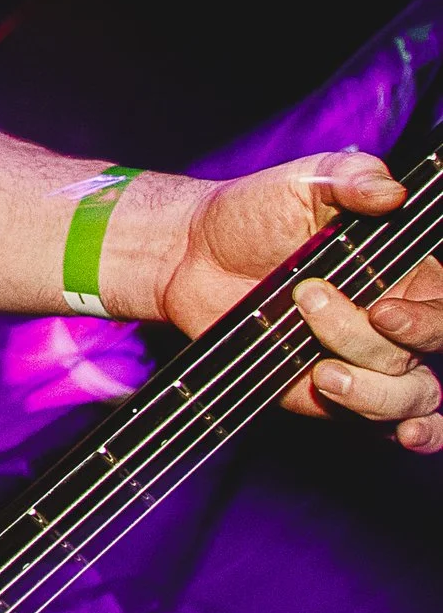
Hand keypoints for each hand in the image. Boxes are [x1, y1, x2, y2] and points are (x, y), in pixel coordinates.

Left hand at [160, 152, 439, 450]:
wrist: (193, 255)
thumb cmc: (253, 213)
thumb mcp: (303, 181)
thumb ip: (350, 178)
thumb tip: (390, 190)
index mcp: (405, 269)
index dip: (430, 319)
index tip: (385, 313)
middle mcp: (398, 317)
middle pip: (429, 349)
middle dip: (371, 340)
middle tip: (311, 302)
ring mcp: (370, 357)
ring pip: (413, 395)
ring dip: (369, 389)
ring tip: (320, 370)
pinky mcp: (338, 390)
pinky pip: (388, 420)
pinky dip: (408, 431)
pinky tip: (403, 434)